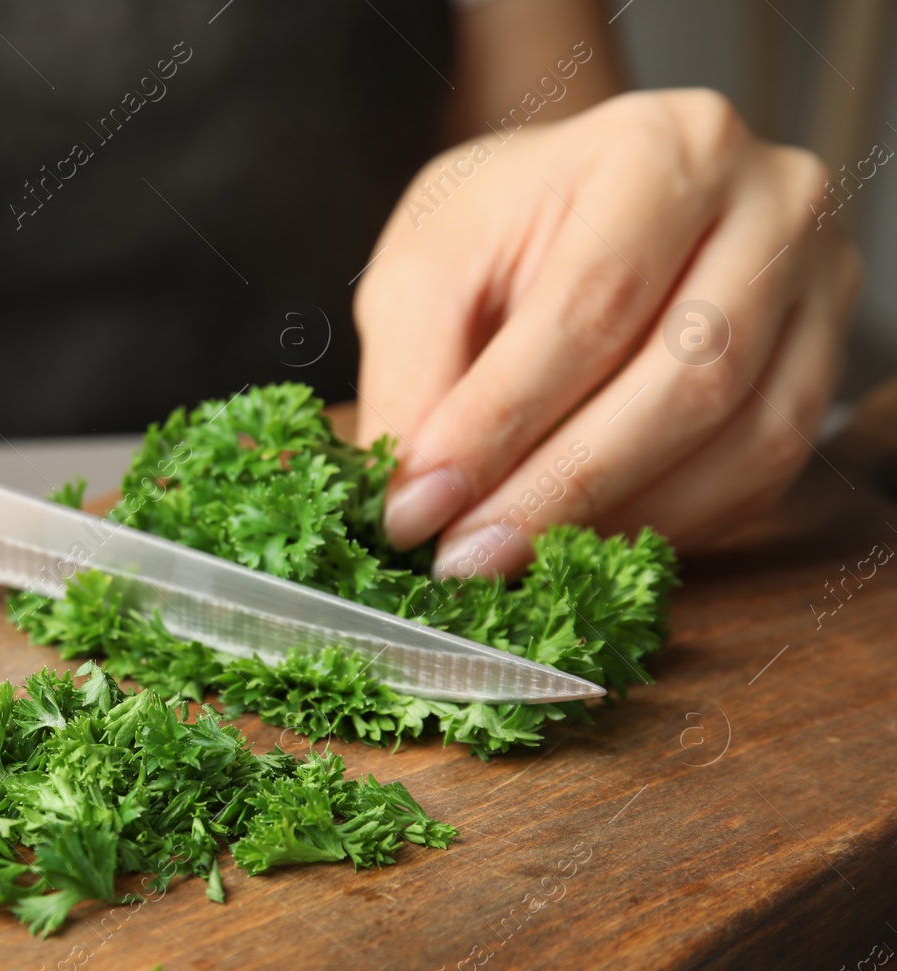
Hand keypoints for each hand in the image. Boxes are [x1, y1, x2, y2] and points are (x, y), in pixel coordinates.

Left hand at [356, 89, 861, 578]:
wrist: (580, 204)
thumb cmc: (502, 227)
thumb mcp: (425, 268)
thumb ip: (411, 374)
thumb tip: (413, 500)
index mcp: (660, 148)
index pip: (591, 305)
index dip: (500, 421)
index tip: (420, 508)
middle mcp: (771, 203)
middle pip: (686, 378)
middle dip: (560, 488)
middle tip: (465, 557)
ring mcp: (818, 286)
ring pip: (742, 441)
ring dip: (617, 522)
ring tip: (511, 560)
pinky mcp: (821, 366)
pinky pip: (762, 476)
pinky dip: (667, 527)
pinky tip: (583, 546)